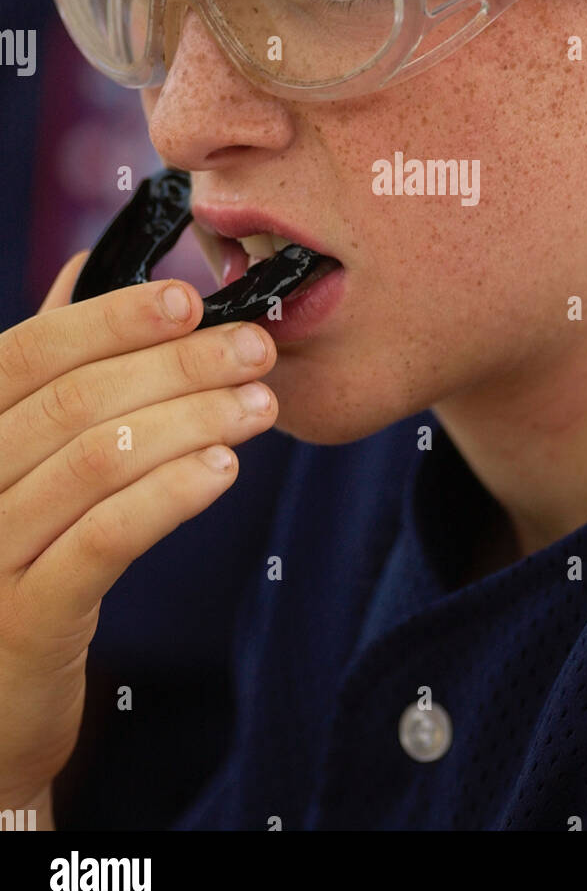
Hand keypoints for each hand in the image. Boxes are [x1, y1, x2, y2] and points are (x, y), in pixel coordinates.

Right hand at [0, 252, 277, 813]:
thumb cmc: (15, 564)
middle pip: (74, 403)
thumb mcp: (17, 464)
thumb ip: (47, 374)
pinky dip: (170, 493)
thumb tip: (83, 269)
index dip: (110, 320)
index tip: (189, 299)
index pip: (27, 354)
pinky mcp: (26, 622)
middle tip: (254, 349)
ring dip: (191, 419)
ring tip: (258, 404)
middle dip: (176, 365)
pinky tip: (224, 467)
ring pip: (96, 462)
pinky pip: (105, 539)